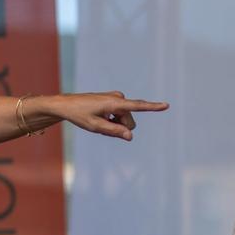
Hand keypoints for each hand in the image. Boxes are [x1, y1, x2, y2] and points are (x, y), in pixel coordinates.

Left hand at [47, 91, 168, 140]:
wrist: (67, 105)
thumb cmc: (80, 115)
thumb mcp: (95, 127)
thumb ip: (114, 131)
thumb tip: (131, 136)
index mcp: (114, 103)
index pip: (137, 106)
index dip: (153, 107)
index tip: (166, 105)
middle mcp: (118, 98)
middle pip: (130, 122)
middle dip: (120, 128)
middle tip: (101, 127)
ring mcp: (116, 98)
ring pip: (125, 119)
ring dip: (115, 125)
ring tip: (99, 122)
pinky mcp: (113, 100)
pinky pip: (120, 115)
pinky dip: (112, 120)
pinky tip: (100, 119)